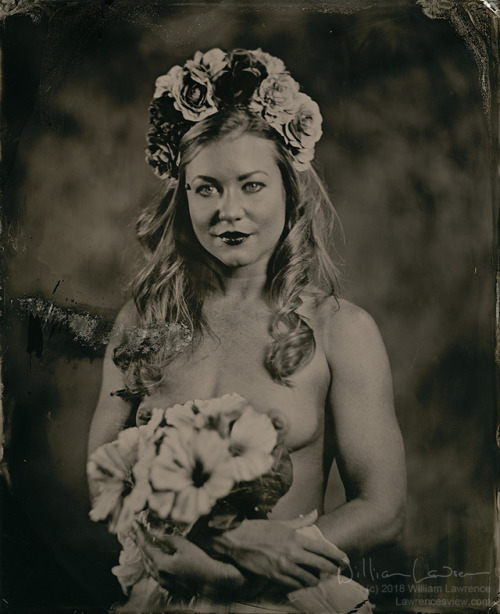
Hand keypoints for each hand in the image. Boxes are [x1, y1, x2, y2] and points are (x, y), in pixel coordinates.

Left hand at [134, 524, 246, 598]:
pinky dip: (152, 563)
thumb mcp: (184, 545)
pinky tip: (154, 559)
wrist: (211, 581)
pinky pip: (155, 574)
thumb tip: (155, 533)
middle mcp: (159, 576)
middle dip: (139, 544)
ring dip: (145, 554)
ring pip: (149, 567)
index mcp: (161, 565)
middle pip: (145, 558)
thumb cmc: (199, 561)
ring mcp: (164, 583)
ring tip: (142, 543)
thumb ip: (167, 539)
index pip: (145, 547)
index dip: (139, 535)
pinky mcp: (169, 587)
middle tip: (135, 532)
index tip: (133, 525)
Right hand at [206, 510, 348, 590]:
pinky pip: (293, 584)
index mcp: (295, 538)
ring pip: (307, 578)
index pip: (322, 548)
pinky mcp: (274, 576)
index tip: (345, 559)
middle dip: (331, 570)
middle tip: (336, 572)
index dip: (336, 555)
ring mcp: (283, 566)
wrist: (236, 540)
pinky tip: (302, 583)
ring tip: (318, 578)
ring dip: (314, 579)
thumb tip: (314, 512)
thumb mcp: (281, 523)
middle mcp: (292, 553)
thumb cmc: (259, 530)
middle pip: (319, 565)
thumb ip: (300, 521)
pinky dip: (299, 584)